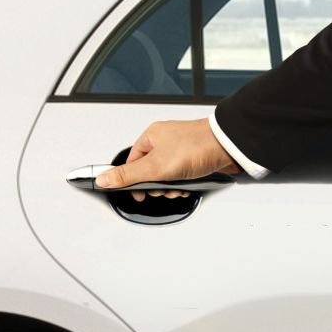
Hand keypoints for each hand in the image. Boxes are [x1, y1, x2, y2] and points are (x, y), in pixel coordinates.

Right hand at [96, 118, 241, 201]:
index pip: (132, 162)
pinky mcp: (194, 159)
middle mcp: (165, 142)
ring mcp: (181, 150)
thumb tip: (103, 178)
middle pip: (150, 171)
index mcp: (151, 137)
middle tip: (164, 188)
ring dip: (171, 186)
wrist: (228, 146)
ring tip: (179, 186)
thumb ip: (129, 175)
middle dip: (157, 185)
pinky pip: (182, 176)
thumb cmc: (196, 146)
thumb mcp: (156, 166)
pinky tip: (189, 185)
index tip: (138, 193)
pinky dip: (184, 184)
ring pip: (167, 176)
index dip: (133, 180)